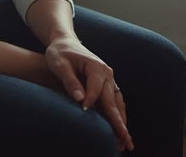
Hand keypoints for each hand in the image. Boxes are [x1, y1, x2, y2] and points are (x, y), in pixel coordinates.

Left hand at [44, 37, 133, 152]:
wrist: (65, 43)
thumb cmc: (60, 53)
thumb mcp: (59, 64)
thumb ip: (69, 81)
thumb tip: (79, 99)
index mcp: (96, 67)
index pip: (96, 89)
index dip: (90, 101)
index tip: (84, 111)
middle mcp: (107, 74)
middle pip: (112, 101)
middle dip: (118, 122)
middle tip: (124, 140)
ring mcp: (109, 81)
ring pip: (117, 104)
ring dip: (121, 123)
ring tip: (126, 142)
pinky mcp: (107, 86)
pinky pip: (114, 103)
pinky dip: (118, 117)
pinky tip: (119, 131)